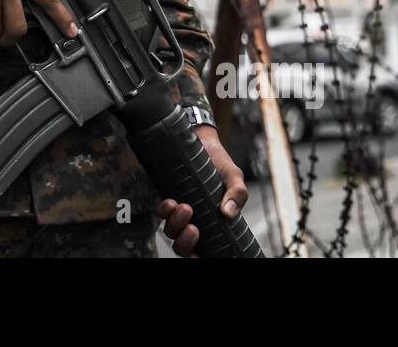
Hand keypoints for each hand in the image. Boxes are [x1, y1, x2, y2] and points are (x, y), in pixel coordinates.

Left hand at [155, 124, 247, 257]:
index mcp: (213, 223)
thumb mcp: (234, 177)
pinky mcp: (167, 197)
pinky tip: (172, 201)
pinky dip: (164, 211)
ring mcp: (179, 211)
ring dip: (176, 224)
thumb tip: (228, 212)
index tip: (198, 257)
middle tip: (194, 228)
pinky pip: (160, 213)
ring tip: (186, 208)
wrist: (201, 140)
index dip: (197, 256)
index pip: (203, 249)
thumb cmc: (219, 162)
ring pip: (170, 232)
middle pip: (183, 247)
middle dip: (185, 243)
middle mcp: (195, 220)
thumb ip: (237, 194)